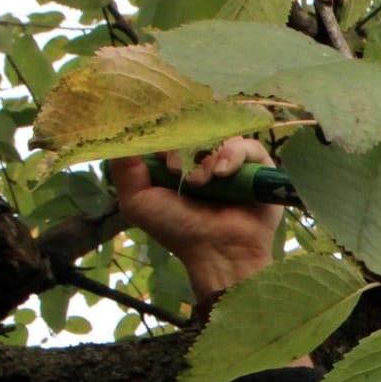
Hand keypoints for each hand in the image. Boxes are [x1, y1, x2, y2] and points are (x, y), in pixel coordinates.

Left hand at [109, 138, 284, 301]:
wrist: (217, 251)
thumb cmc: (177, 229)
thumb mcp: (137, 201)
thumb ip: (123, 169)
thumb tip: (121, 135)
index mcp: (178, 166)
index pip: (171, 133)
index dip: (163, 138)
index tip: (159, 160)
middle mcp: (205, 161)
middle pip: (196, 130)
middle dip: (182, 148)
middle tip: (176, 172)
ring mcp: (233, 164)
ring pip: (220, 137)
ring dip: (206, 158)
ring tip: (200, 183)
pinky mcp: (259, 168)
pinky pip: (248, 146)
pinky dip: (232, 156)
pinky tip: (223, 175)